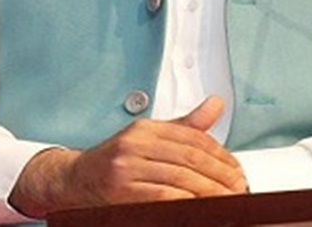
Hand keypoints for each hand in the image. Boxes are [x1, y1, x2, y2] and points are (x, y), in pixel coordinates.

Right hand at [9, 95, 247, 217]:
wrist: (73, 180)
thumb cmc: (114, 162)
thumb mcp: (148, 138)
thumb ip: (185, 127)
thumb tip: (216, 105)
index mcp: (147, 129)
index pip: (195, 139)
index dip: (221, 156)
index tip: (237, 171)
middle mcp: (136, 143)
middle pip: (191, 160)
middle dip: (220, 177)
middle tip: (238, 189)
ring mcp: (126, 167)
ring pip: (180, 179)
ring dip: (209, 193)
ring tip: (226, 201)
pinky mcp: (120, 191)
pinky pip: (162, 197)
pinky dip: (185, 203)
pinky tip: (200, 208)